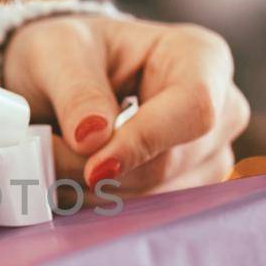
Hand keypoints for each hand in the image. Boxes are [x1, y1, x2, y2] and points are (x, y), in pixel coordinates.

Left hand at [1, 16, 248, 199]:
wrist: (62, 76)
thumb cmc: (70, 51)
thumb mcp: (58, 52)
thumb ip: (76, 91)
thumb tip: (93, 138)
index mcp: (200, 57)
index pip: (194, 109)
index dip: (144, 143)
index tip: (94, 167)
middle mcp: (219, 108)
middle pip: (170, 162)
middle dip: (101, 169)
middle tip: (46, 154)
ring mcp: (208, 154)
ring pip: (156, 196)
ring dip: (96, 190)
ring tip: (56, 159)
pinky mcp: (188, 188)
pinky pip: (147, 213)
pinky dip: (101, 201)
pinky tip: (74, 179)